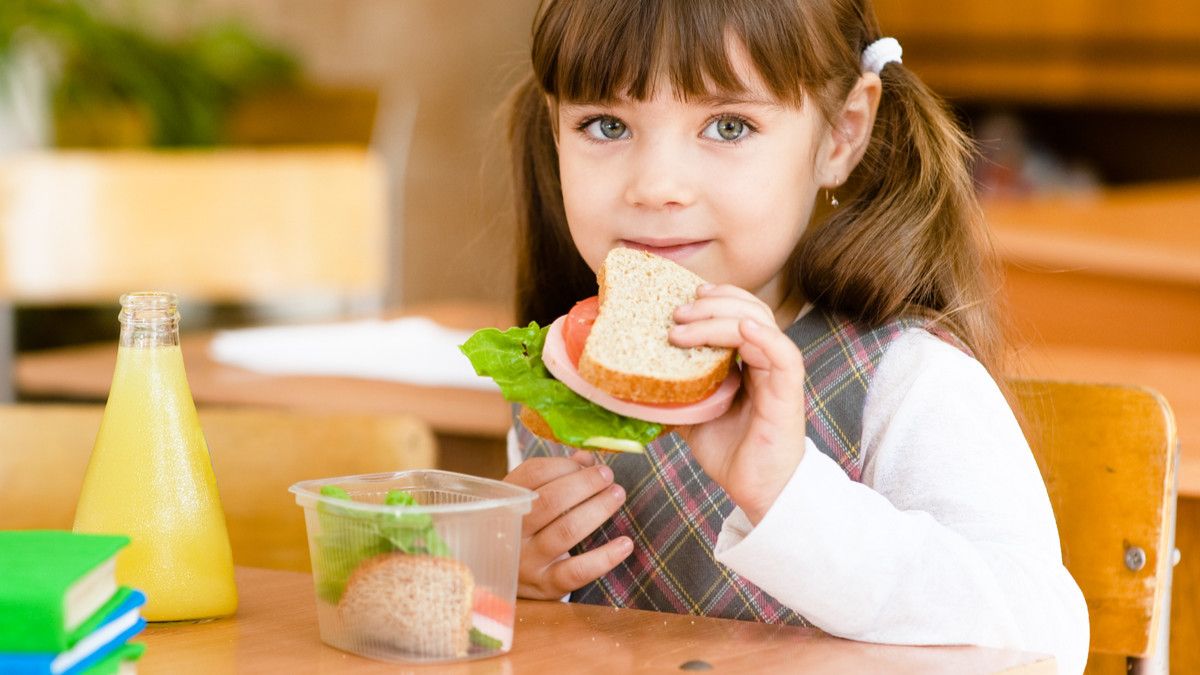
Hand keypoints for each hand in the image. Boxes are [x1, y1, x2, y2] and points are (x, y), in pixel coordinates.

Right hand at [504, 451, 632, 598]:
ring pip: (566, 531)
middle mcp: (512, 531)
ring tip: (617, 495)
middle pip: (550, 501)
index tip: (585, 463)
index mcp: (505, 502)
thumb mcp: (528, 500)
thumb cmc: (522, 527)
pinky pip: (578, 571)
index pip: (532, 474)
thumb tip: (586, 457)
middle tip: (607, 475)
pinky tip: (626, 543)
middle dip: (584, 484)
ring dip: (597, 510)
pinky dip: (605, 557)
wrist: (499, 576)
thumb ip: (555, 475)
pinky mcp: (546, 585)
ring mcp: (528, 561)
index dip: (563, 465)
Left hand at [670, 284, 807, 523]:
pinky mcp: (788, 392)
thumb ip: (674, 393)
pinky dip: (765, 336)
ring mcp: (778, 374)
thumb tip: (630, 382)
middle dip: (711, 304)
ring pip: (760, 324)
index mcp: (745, 359)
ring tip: (688, 324)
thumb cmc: (730, 451)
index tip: (683, 296)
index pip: (737, 312)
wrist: (755, 489)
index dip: (714, 298)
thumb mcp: (691, 415)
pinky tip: (742, 328)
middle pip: (747, 310)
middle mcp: (764, 360)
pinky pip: (784, 355)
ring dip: (722, 318)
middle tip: (677, 312)